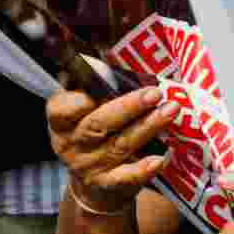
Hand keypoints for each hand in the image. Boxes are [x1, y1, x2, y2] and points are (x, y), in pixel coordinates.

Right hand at [47, 86, 175, 212]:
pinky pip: (126, 177)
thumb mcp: (86, 107)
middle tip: (155, 92)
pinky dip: (144, 168)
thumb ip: (95, 83)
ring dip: (148, 126)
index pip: (61, 110)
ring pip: (120, 145)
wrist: (93, 185)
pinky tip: (162, 158)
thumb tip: (107, 48)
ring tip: (171, 109)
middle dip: (129, 107)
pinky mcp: (107, 184)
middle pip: (99, 124)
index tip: (104, 86)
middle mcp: (71, 145)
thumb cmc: (95, 129)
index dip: (79, 100)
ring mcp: (88, 167)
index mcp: (61, 121)